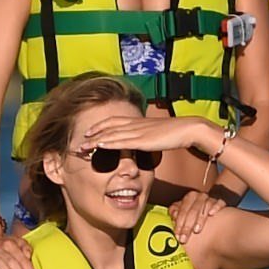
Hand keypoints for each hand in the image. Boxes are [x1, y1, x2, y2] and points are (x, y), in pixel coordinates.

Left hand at [82, 113, 217, 155]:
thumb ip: (149, 138)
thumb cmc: (177, 133)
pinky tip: (97, 145)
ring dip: (94, 139)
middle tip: (79, 141)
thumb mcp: (158, 135)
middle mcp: (135, 124)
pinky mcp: (142, 139)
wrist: (189, 129)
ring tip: (82, 145)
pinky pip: (120, 141)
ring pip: (111, 134)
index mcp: (139, 122)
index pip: (114, 122)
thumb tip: (144, 143)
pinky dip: (107, 142)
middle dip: (92, 133)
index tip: (89, 132)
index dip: (100, 126)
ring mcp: (137, 131)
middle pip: (108, 127)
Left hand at [169, 188, 226, 237]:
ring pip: (204, 206)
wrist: (215, 208)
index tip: (177, 236)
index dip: (178, 223)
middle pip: (192, 210)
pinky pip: (219, 202)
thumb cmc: (195, 212)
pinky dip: (215, 207)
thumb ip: (177, 213)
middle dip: (187, 226)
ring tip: (196, 231)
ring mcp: (210, 198)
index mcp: (188, 198)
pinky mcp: (221, 201)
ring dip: (200, 219)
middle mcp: (199, 197)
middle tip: (184, 239)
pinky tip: (212, 214)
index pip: (182, 210)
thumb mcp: (185, 212)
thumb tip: (173, 216)